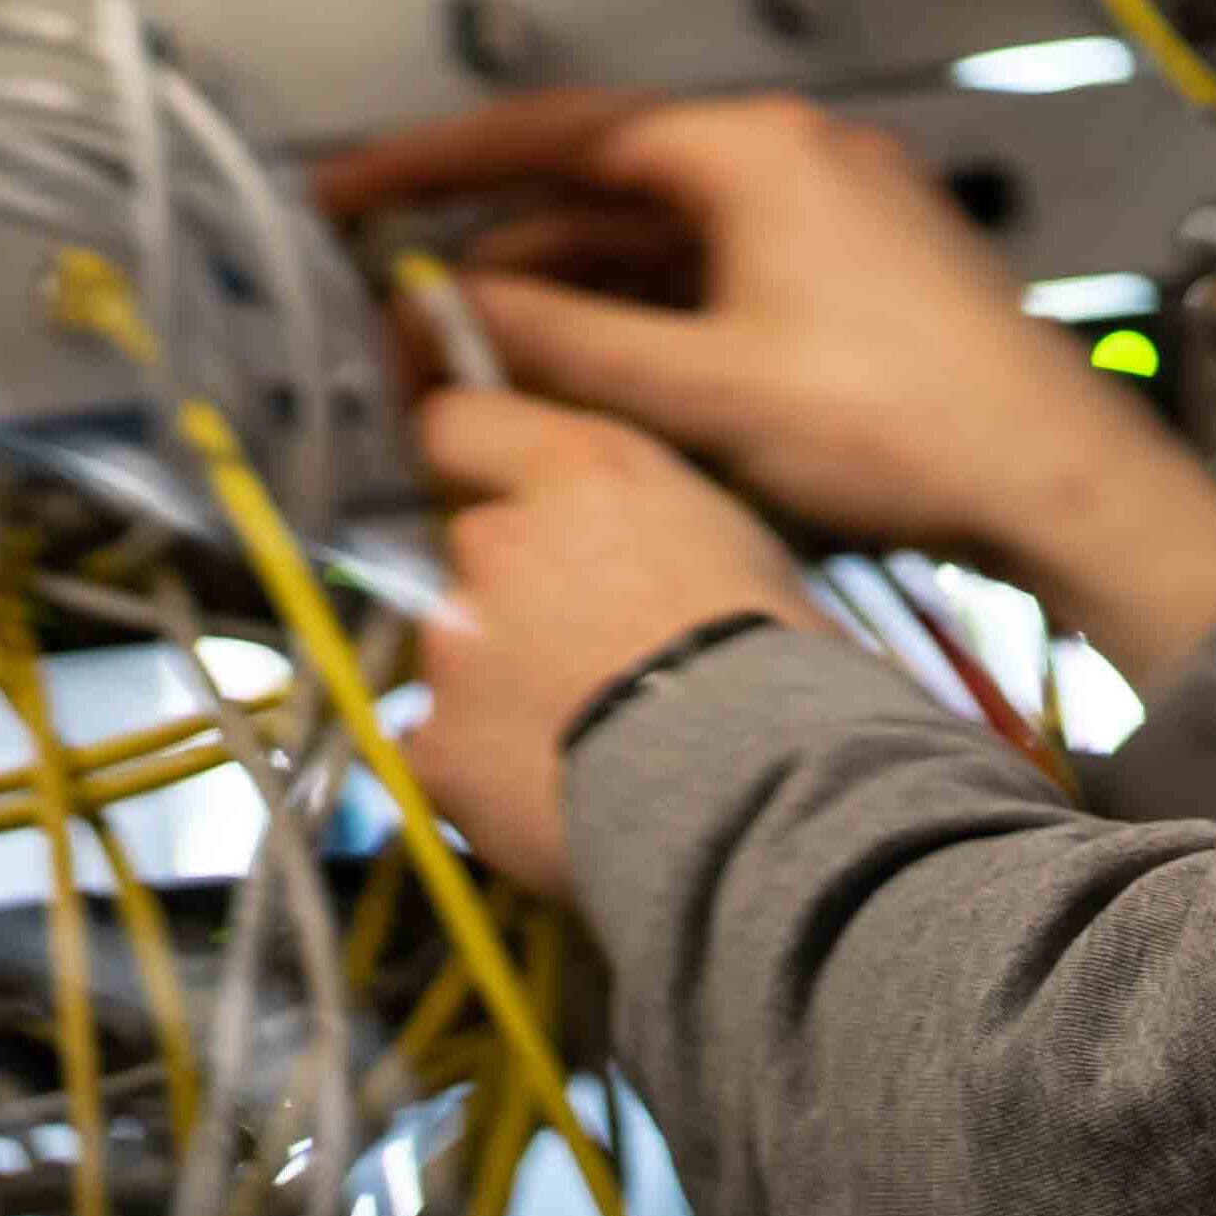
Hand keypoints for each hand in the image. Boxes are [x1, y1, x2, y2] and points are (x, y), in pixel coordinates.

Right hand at [321, 90, 1215, 686]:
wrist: (1058, 482)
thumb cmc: (894, 428)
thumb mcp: (700, 394)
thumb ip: (559, 347)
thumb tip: (434, 314)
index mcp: (752, 147)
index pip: (554, 130)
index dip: (432, 163)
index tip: (338, 192)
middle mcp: (786, 152)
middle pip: (598, 182)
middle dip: (490, 241)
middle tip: (381, 290)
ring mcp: (821, 209)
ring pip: (649, 237)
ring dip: (557, 289)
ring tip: (453, 352)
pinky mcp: (842, 271)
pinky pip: (704, 272)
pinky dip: (630, 315)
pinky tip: (566, 372)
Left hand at [404, 384, 821, 897]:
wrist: (751, 793)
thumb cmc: (779, 671)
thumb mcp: (738, 545)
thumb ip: (651, 525)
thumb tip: (651, 547)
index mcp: (580, 472)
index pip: (461, 422)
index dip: (465, 452)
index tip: (472, 477)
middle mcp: (501, 541)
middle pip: (474, 546)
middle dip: (513, 588)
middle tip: (588, 643)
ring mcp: (453, 647)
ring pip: (456, 651)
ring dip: (499, 680)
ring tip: (587, 731)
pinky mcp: (436, 744)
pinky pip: (439, 747)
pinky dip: (479, 767)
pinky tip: (553, 788)